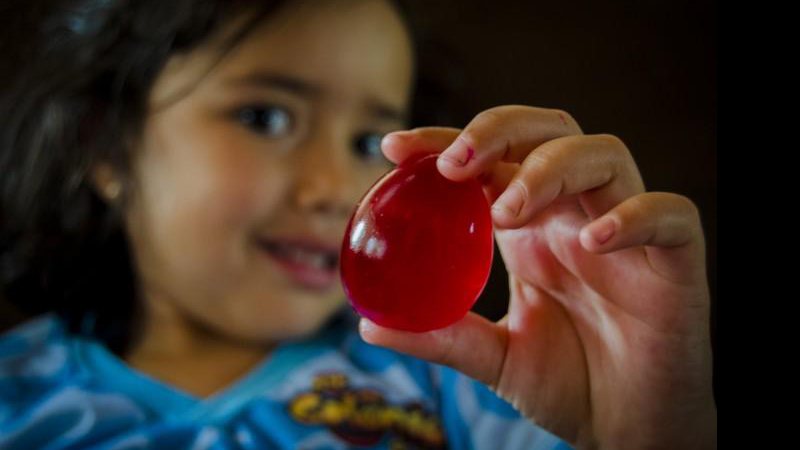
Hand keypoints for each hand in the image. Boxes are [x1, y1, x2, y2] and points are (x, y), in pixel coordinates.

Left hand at [359, 106, 715, 448]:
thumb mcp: (494, 358)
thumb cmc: (569, 383)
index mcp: (532, 228)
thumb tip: (371, 323)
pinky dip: (633, 216)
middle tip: (453, 163)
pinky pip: (671, 215)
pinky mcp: (677, 262)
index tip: (395, 148)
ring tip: (507, 211)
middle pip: (549, 131)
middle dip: (498, 131)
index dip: (446, 140)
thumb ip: (442, 336)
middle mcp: (576, 216)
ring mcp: (627, 234)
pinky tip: (592, 241)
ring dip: (551, 167)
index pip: (491, 159)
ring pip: (604, 154)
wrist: (629, 428)